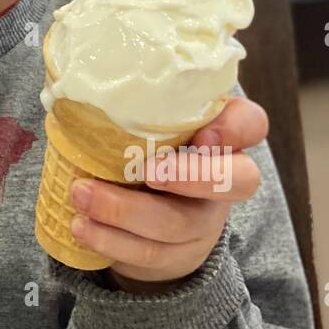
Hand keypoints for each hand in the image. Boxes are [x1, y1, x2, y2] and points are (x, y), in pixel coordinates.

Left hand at [68, 97, 269, 289]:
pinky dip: (110, 240)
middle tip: (146, 171)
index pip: (250, 123)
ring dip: (125, 211)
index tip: (202, 134)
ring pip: (180, 223)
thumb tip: (77, 74)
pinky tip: (81, 226)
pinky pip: (151, 253)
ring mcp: (206, 219)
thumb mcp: (144, 123)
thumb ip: (132, 106)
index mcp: (220, 134)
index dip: (235, 129)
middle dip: (192, 176)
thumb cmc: (142, 149)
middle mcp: (224, 177)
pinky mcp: (180, 254)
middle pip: (238, 180)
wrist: (145, 217)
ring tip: (80, 194)